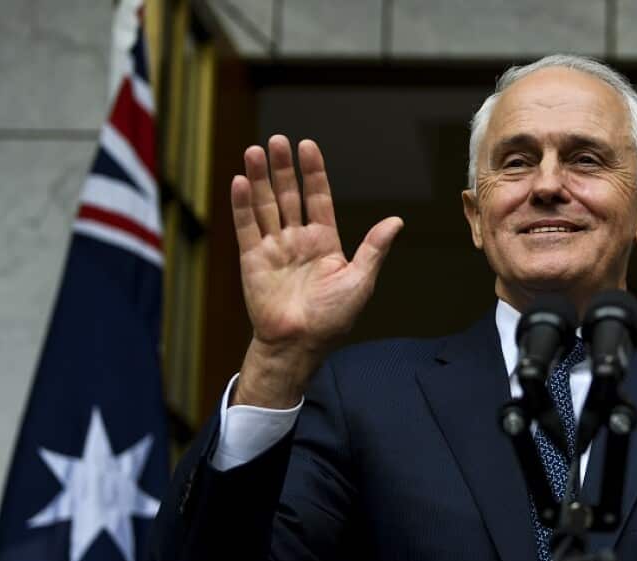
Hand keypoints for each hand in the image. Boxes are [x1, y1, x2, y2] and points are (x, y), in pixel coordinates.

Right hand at [230, 135, 402, 406]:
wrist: (300, 344)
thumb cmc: (333, 318)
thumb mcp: (360, 280)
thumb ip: (373, 248)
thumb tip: (396, 221)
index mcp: (325, 242)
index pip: (318, 198)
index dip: (314, 173)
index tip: (308, 146)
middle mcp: (298, 240)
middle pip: (289, 196)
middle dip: (284, 168)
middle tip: (278, 140)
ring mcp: (274, 248)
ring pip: (266, 205)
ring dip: (260, 178)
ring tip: (255, 150)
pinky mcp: (252, 260)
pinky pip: (247, 227)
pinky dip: (243, 204)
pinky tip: (240, 181)